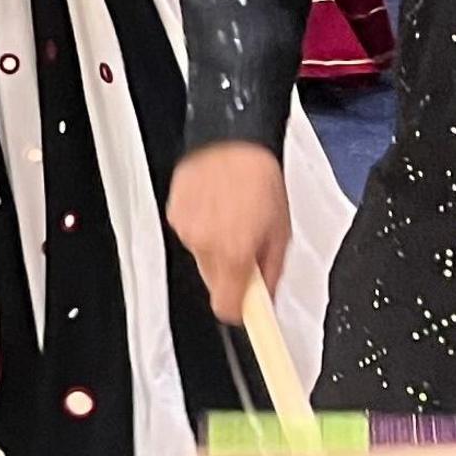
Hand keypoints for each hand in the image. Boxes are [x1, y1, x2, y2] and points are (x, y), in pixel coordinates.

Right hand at [164, 142, 289, 324]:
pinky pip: (190, 235)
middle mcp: (205, 244)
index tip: (250, 313)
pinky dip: (203, 228)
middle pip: (214, 283)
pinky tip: (217, 208)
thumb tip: (267, 297)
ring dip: (216, 248)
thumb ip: (272, 272)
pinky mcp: (174, 214)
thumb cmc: (260, 178)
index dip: (241, 311)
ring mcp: (186, 229)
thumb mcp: (282, 232)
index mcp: (234, 252)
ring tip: (232, 220)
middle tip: (246, 251)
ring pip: (201, 258)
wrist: (234, 141)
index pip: (227, 307)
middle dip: (231, 274)